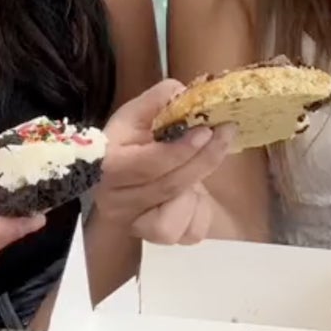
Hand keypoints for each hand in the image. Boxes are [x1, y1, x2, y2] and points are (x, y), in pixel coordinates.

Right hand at [93, 79, 235, 244]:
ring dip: (194, 197)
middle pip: (167, 187)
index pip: (144, 164)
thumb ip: (159, 99)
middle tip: (225, 134)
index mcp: (105, 167)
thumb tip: (182, 91)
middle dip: (203, 160)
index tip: (206, 130)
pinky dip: (199, 214)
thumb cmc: (133, 141)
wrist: (130, 174)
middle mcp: (115, 201)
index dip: (179, 150)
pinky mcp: (156, 238)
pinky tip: (193, 197)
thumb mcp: (139, 114)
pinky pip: (189, 234)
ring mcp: (134, 225)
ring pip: (172, 223)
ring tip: (195, 177)